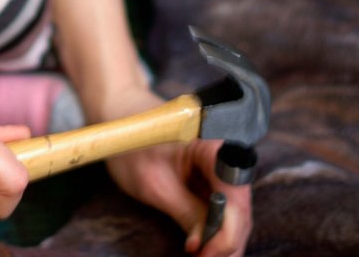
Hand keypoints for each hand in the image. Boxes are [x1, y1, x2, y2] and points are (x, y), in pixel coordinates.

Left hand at [100, 86, 252, 256]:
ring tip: (204, 256)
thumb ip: (186, 213)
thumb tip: (204, 246)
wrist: (119, 115)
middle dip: (225, 240)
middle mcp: (223, 152)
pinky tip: (204, 243)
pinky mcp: (210, 173)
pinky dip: (214, 226)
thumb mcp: (155, 184)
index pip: (235, 197)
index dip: (227, 233)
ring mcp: (218, 164)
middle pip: (239, 207)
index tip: (206, 254)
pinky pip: (221, 203)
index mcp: (213, 145)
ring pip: (233, 209)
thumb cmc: (131, 141)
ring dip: (221, 237)